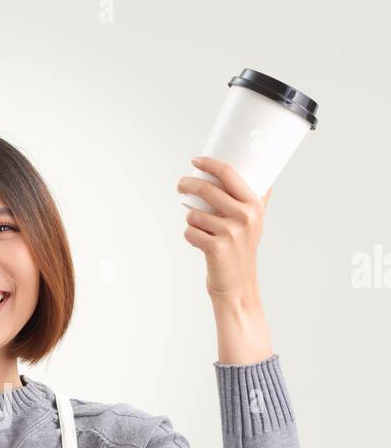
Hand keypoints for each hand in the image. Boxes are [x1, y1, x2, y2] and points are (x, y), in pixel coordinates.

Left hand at [177, 156, 271, 301]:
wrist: (238, 285)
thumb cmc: (243, 252)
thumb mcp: (256, 225)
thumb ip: (259, 203)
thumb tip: (267, 181)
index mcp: (255, 205)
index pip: (229, 174)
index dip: (209, 164)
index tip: (196, 161)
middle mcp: (246, 216)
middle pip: (208, 189)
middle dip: (188, 184)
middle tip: (180, 185)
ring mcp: (231, 232)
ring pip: (194, 213)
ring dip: (191, 220)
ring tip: (201, 229)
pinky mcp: (216, 247)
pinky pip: (190, 231)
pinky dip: (190, 236)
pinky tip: (200, 243)